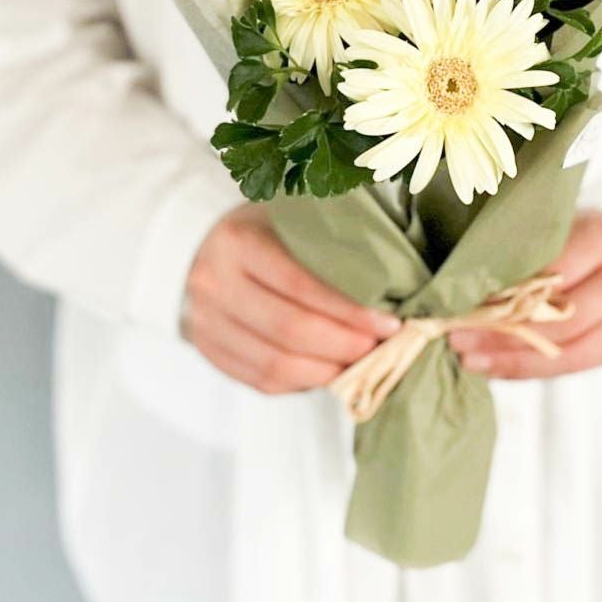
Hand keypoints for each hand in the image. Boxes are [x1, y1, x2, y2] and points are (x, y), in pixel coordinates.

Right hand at [184, 204, 400, 393]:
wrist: (211, 244)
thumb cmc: (269, 229)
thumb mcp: (296, 219)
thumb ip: (334, 244)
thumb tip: (396, 285)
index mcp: (239, 241)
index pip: (301, 284)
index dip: (349, 309)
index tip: (389, 322)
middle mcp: (213, 282)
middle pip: (289, 329)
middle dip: (344, 345)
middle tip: (380, 347)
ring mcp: (205, 321)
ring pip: (275, 365)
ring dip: (327, 371)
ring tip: (361, 363)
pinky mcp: (209, 351)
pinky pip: (262, 381)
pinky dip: (304, 383)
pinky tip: (331, 372)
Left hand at [450, 211, 601, 379]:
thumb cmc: (580, 230)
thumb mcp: (555, 226)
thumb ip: (522, 251)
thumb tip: (464, 282)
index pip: (551, 275)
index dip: (507, 293)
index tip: (464, 302)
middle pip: (560, 321)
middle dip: (504, 334)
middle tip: (459, 338)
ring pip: (566, 352)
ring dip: (512, 361)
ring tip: (470, 359)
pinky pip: (571, 365)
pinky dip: (530, 368)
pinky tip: (496, 367)